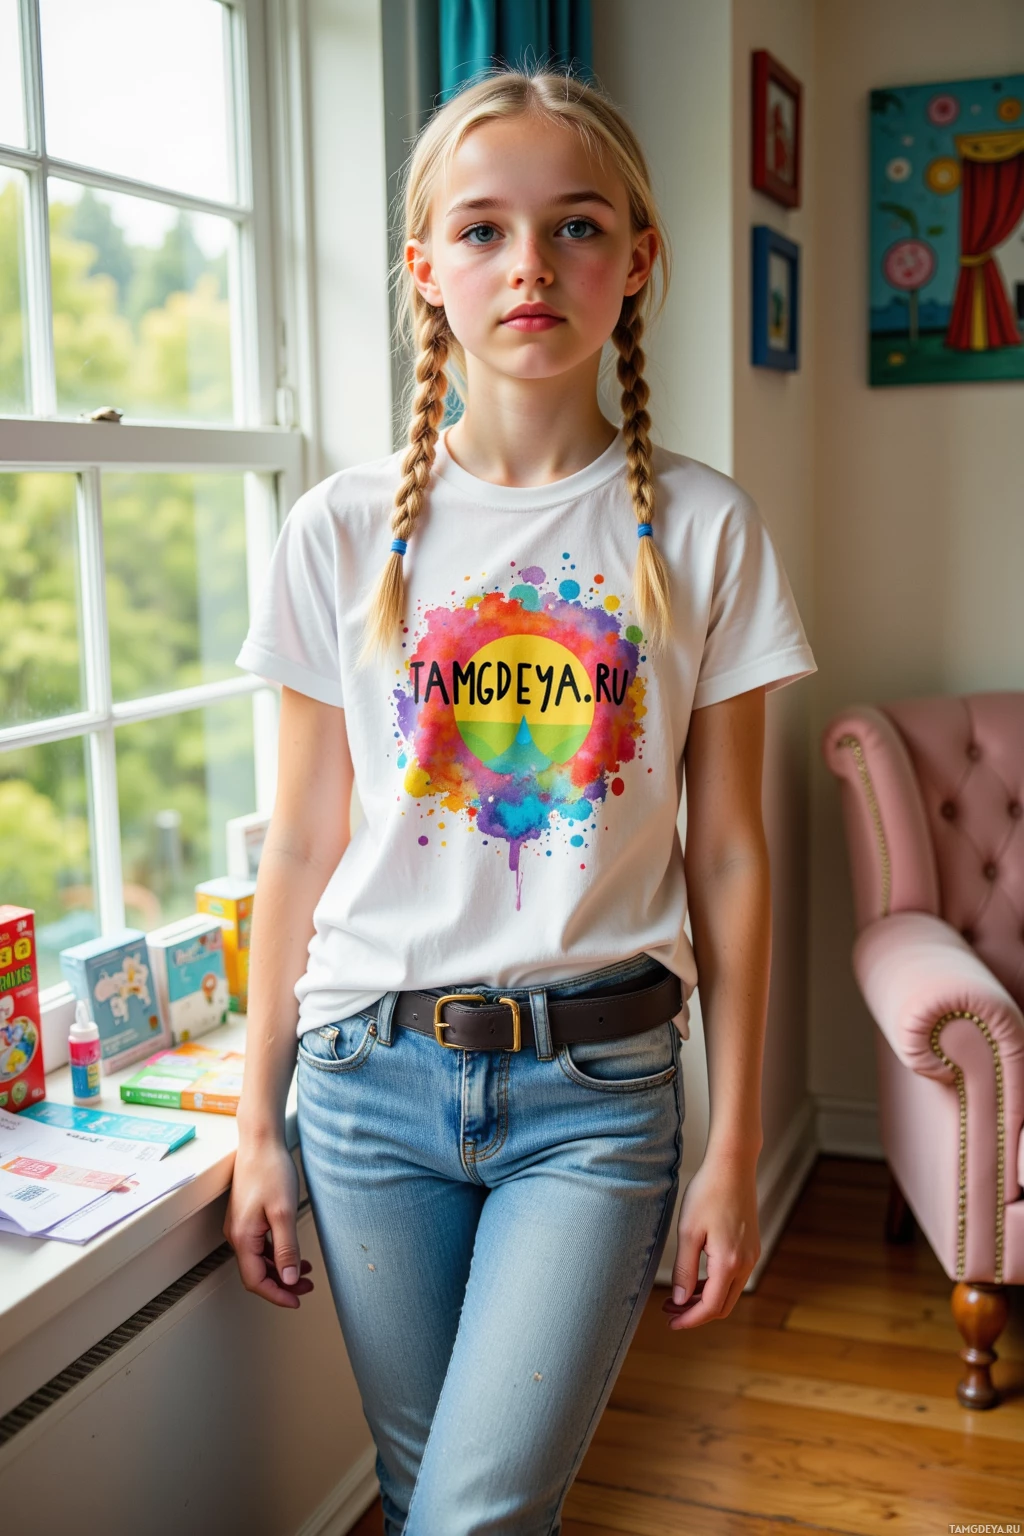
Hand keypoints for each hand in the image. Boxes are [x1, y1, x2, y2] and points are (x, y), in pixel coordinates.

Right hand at [224, 1134, 314, 1308]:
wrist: (260, 1142)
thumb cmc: (270, 1171)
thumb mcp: (283, 1213)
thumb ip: (286, 1249)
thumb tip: (289, 1279)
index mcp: (242, 1237)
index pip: (256, 1280)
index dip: (277, 1295)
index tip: (296, 1301)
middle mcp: (236, 1234)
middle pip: (256, 1273)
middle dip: (282, 1284)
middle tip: (307, 1288)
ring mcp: (240, 1225)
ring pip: (259, 1260)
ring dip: (281, 1269)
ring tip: (305, 1271)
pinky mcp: (246, 1217)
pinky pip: (259, 1245)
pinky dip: (276, 1253)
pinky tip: (292, 1252)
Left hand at [661, 1149, 759, 1328]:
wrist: (733, 1166)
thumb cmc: (708, 1193)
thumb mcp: (688, 1232)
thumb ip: (684, 1270)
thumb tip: (681, 1301)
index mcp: (729, 1262)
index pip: (711, 1306)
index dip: (690, 1319)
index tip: (671, 1322)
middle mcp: (745, 1263)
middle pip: (723, 1305)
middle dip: (696, 1312)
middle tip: (669, 1309)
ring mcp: (751, 1255)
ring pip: (729, 1292)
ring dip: (705, 1298)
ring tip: (678, 1295)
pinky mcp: (751, 1247)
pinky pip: (734, 1277)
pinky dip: (715, 1284)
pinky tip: (696, 1277)